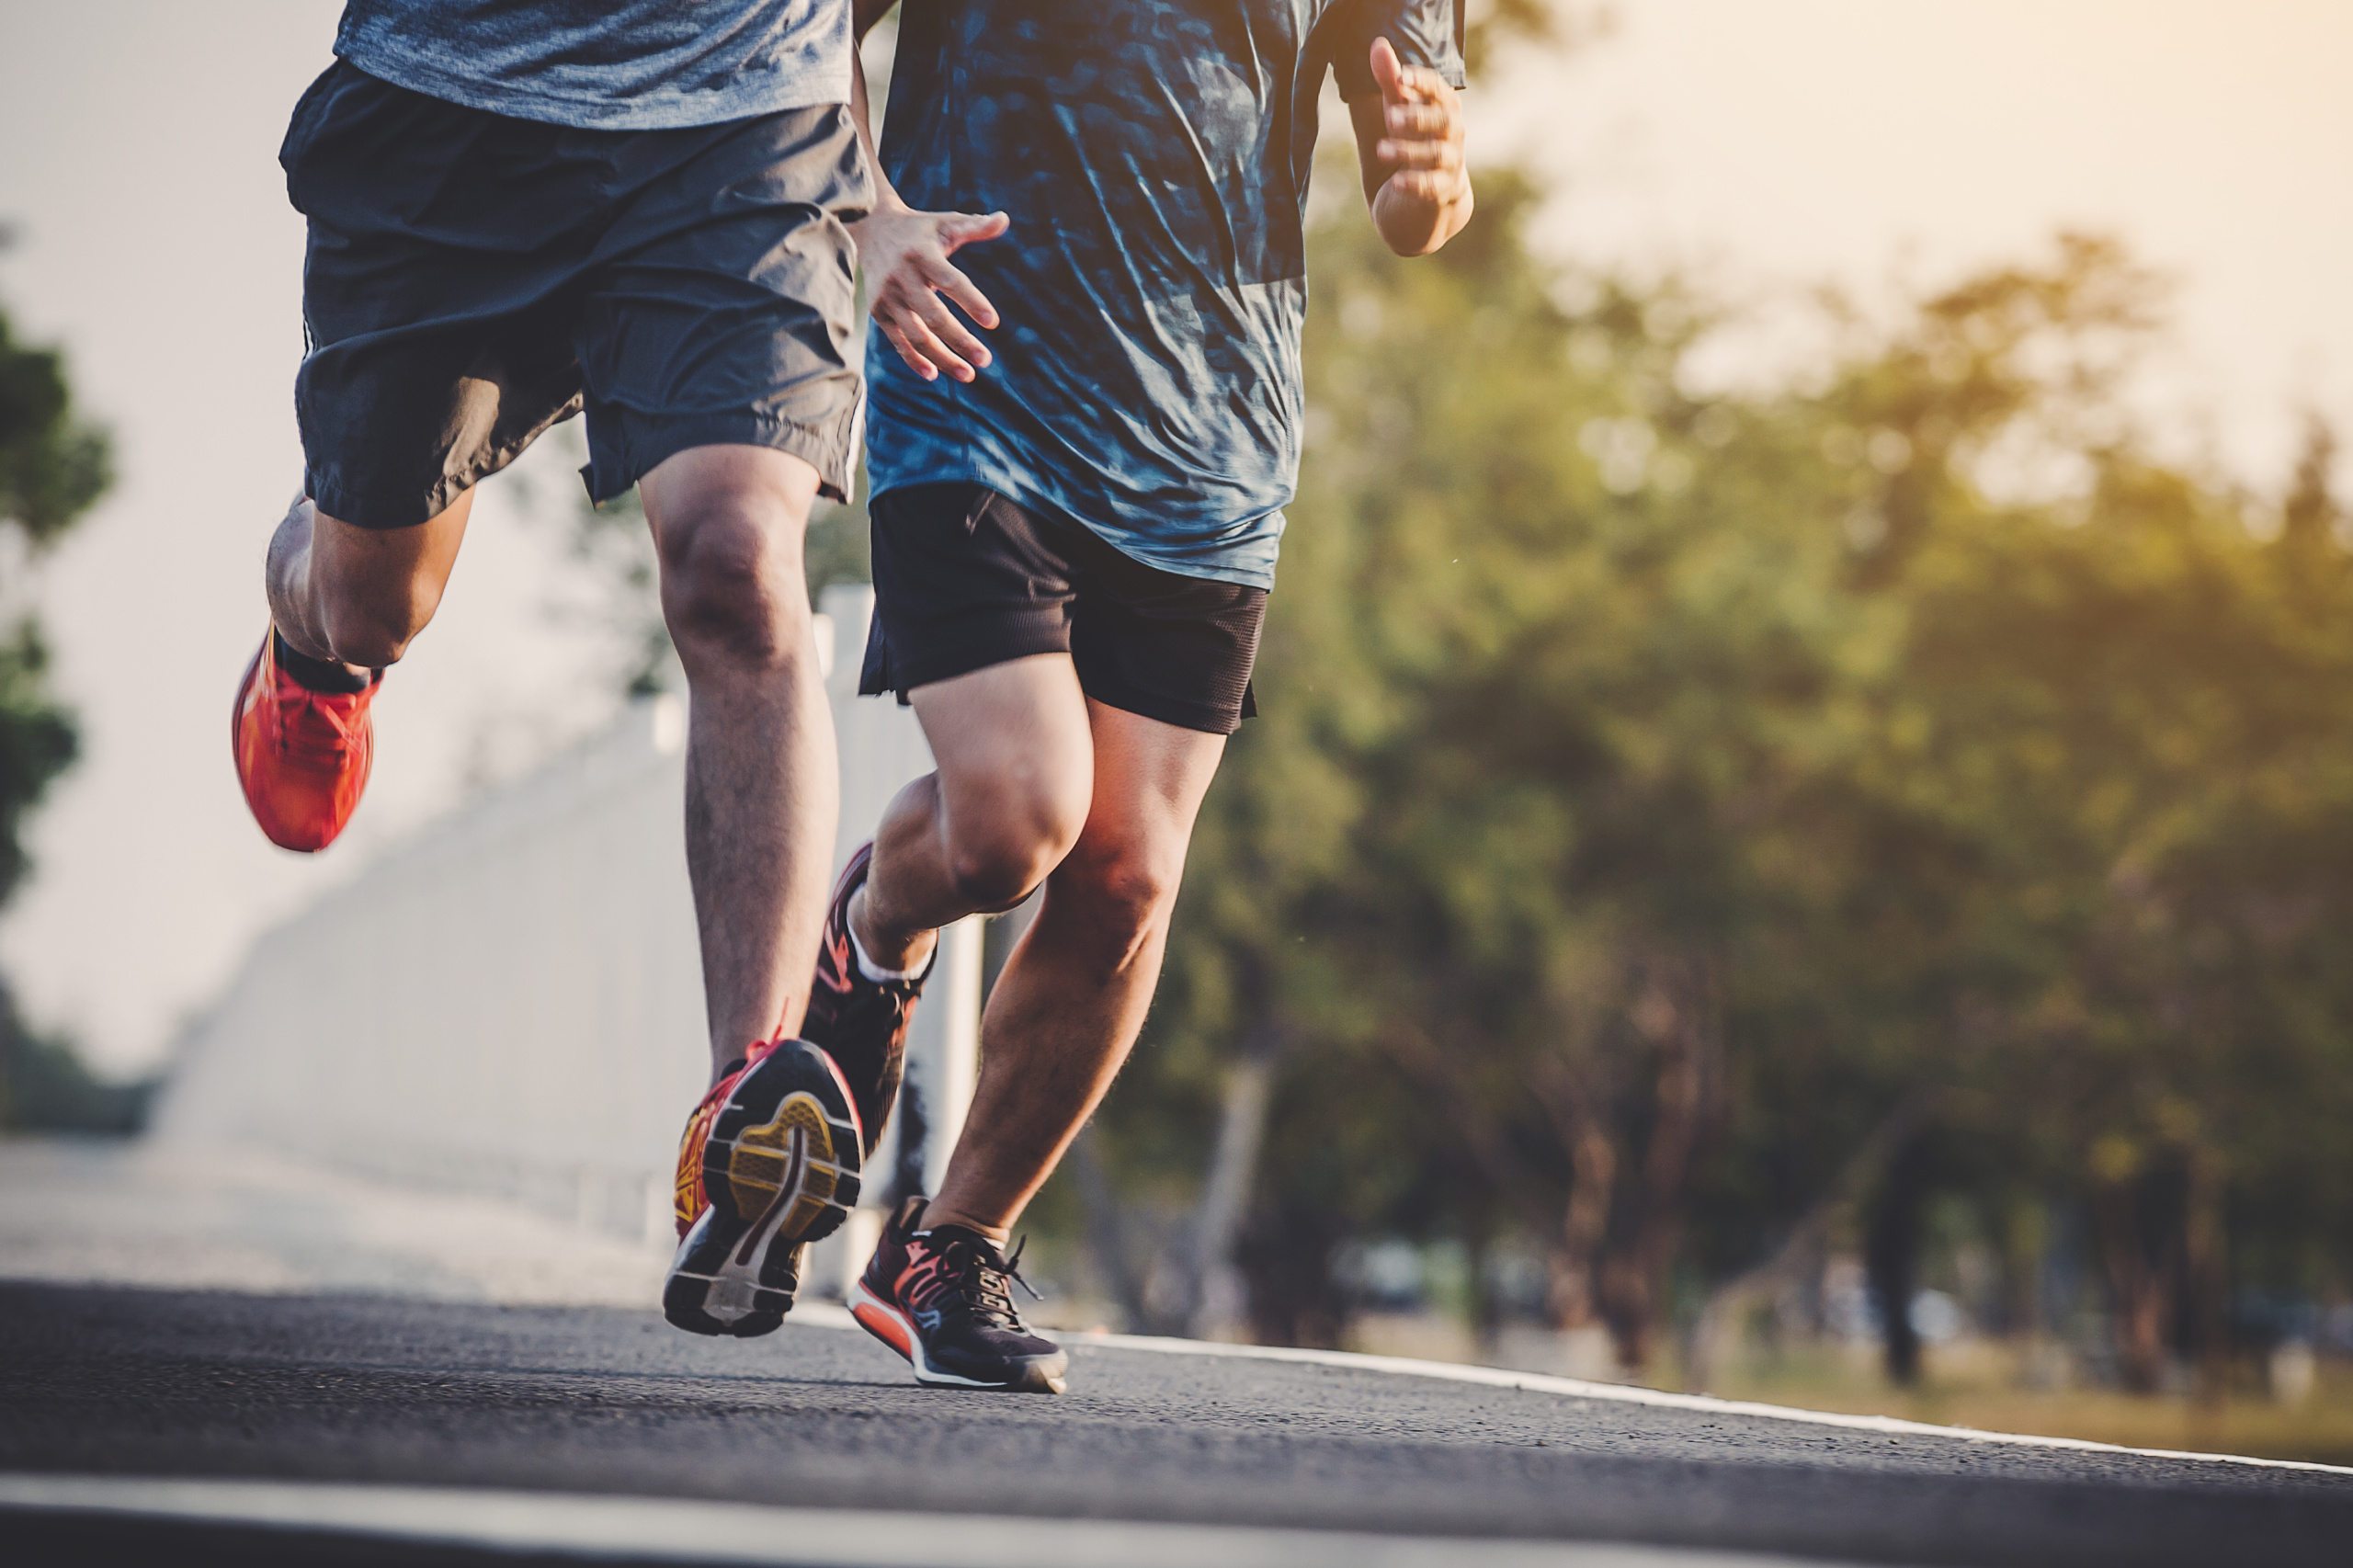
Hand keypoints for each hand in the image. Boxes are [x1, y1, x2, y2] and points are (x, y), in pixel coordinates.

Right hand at [852, 205, 1010, 382]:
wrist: (867, 230)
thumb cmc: (918, 230)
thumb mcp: (944, 223)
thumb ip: (975, 226)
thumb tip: (1004, 220)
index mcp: (923, 254)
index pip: (950, 281)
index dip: (971, 302)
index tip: (993, 323)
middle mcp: (903, 277)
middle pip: (934, 316)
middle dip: (960, 340)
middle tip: (986, 360)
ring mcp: (888, 297)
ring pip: (916, 336)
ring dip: (942, 359)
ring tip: (969, 374)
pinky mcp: (879, 312)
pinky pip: (897, 342)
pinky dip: (914, 360)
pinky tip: (934, 374)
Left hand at [1369, 36, 1466, 209]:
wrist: (1426, 201)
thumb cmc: (1413, 144)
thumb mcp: (1397, 112)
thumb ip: (1390, 83)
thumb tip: (1377, 44)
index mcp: (1444, 108)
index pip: (1439, 90)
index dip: (1422, 83)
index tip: (1401, 76)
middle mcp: (1453, 133)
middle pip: (1443, 120)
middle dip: (1418, 117)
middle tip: (1390, 117)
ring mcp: (1451, 163)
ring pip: (1436, 154)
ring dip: (1408, 150)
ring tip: (1381, 149)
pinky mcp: (1443, 191)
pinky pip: (1432, 187)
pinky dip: (1415, 183)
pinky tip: (1395, 182)